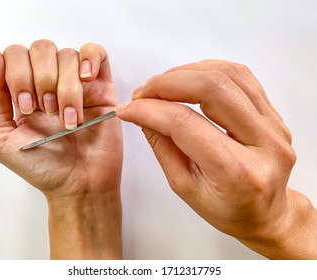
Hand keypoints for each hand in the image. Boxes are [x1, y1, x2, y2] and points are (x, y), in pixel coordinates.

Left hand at [0, 40, 122, 258]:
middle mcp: (50, 83)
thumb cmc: (42, 167)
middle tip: (47, 110)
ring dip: (66, 87)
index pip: (15, 54)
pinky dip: (90, 59)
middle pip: (41, 48)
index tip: (26, 107)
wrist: (78, 184)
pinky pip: (97, 52)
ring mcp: (77, 84)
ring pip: (67, 55)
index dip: (17, 75)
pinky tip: (86, 80)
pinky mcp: (101, 88)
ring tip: (68, 116)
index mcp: (24, 91)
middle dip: (42, 80)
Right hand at [116, 60, 316, 258]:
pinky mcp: (275, 115)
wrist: (265, 213)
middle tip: (144, 92)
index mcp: (237, 172)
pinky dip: (210, 69)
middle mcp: (264, 144)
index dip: (150, 110)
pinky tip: (190, 78)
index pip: (185, 124)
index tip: (128, 108)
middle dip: (168, 83)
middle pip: (212, 88)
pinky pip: (242, 76)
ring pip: (228, 75)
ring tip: (163, 85)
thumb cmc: (225, 209)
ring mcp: (274, 126)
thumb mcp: (184, 186)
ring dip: (187, 72)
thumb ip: (162, 146)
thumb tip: (141, 112)